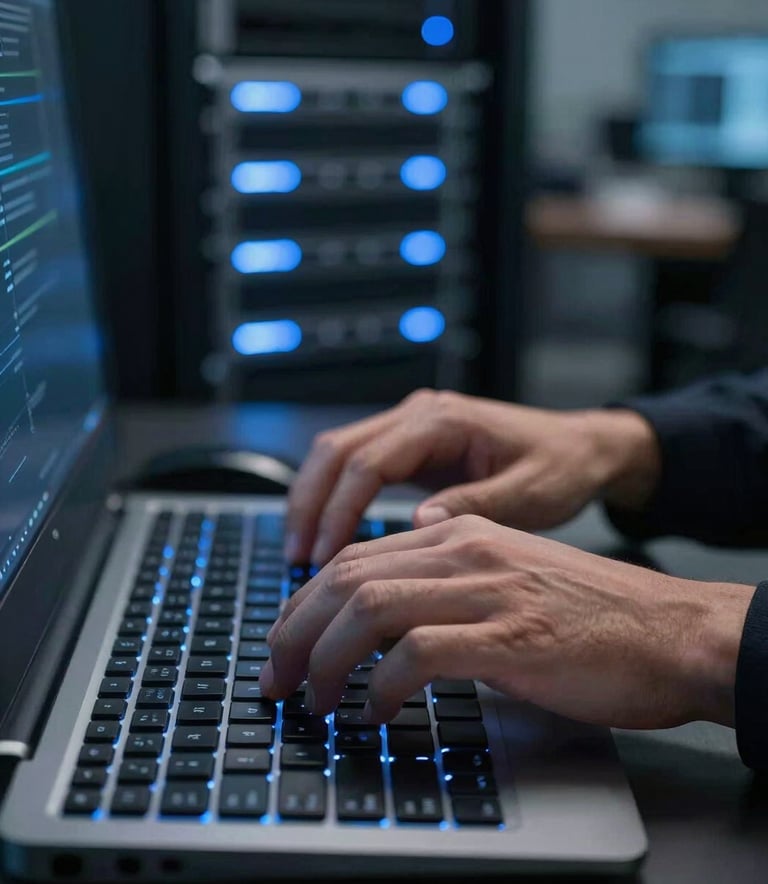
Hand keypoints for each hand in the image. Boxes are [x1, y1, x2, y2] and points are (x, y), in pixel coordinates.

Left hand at [262, 515, 751, 729]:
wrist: (670, 630)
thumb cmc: (588, 616)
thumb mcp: (503, 580)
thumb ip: (443, 587)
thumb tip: (378, 624)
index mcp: (459, 532)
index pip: (353, 558)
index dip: (303, 604)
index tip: (284, 646)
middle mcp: (465, 550)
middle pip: (346, 578)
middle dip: (294, 632)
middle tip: (277, 680)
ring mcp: (487, 589)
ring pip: (369, 608)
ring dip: (326, 660)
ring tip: (314, 701)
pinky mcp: (511, 637)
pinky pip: (417, 654)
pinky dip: (381, 687)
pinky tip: (375, 713)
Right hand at [283, 388, 660, 564]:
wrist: (582, 447)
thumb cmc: (561, 467)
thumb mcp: (529, 494)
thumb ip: (475, 507)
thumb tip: (418, 526)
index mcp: (443, 421)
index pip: (368, 462)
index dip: (339, 510)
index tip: (325, 557)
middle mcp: (419, 415)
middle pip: (336, 450)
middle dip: (310, 504)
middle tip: (298, 560)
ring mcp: (412, 427)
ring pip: (337, 454)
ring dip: (314, 501)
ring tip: (303, 554)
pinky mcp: (412, 446)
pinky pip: (357, 467)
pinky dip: (335, 500)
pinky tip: (330, 539)